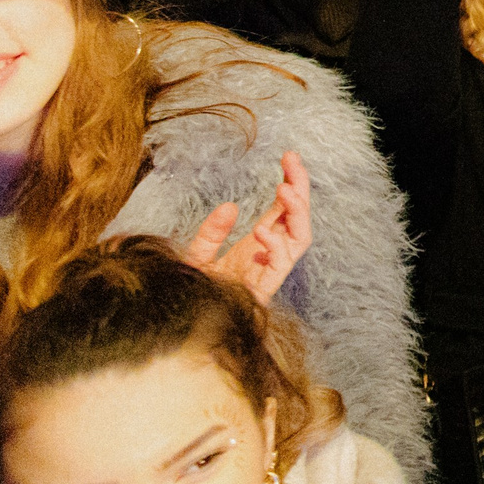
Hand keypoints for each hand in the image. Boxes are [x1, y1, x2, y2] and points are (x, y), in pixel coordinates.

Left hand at [182, 151, 311, 304]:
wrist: (182, 325)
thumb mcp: (198, 257)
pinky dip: (276, 244)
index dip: (291, 182)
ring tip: (284, 189)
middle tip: (293, 161)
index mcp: (259, 245)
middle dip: (300, 188)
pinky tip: (261, 230)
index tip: (289, 157)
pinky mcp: (264, 288)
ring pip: (301, 237)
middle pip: (299, 217)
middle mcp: (270, 255)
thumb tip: (229, 206)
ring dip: (298, 211)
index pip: (284, 209)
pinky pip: (282, 264)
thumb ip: (212, 233)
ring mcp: (269, 271)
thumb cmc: (193, 296)